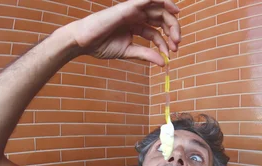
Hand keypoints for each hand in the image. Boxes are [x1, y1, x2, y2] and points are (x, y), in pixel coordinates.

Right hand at [63, 0, 180, 66]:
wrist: (84, 41)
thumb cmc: (101, 45)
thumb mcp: (128, 51)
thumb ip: (146, 55)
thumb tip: (163, 63)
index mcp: (135, 26)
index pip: (157, 31)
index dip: (166, 42)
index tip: (171, 54)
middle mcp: (136, 16)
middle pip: (161, 19)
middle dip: (173, 31)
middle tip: (177, 45)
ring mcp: (133, 10)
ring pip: (159, 9)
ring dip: (171, 20)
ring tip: (176, 36)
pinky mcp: (129, 6)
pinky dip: (162, 1)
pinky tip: (173, 9)